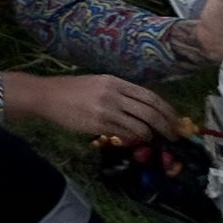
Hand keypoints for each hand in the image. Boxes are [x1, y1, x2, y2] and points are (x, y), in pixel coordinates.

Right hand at [3, 71, 181, 142]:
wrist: (47, 96)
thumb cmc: (72, 90)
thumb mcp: (99, 84)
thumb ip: (120, 93)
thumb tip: (142, 108)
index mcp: (115, 82)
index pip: (150, 96)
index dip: (167, 109)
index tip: (176, 120)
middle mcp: (114, 94)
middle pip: (150, 111)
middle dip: (166, 125)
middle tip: (175, 135)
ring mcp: (107, 109)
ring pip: (140, 125)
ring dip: (153, 135)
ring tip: (159, 140)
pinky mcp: (99, 124)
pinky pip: (124, 133)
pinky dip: (135, 138)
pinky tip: (138, 140)